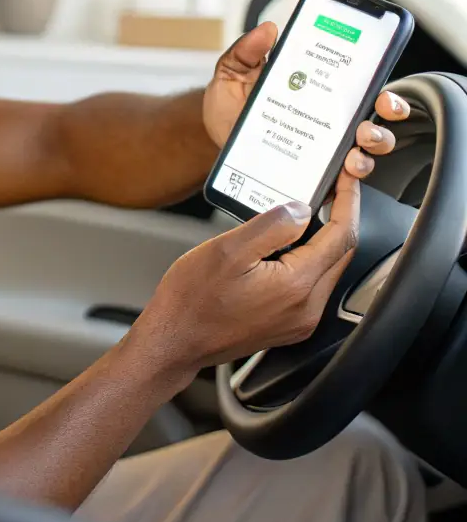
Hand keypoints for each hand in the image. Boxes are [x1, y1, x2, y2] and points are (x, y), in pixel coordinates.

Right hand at [129, 171, 360, 387]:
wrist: (174, 341)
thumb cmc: (192, 299)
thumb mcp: (227, 249)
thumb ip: (271, 226)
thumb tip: (302, 210)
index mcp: (296, 286)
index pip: (342, 237)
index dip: (348, 202)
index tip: (346, 180)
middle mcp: (306, 308)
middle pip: (340, 254)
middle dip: (339, 218)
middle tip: (328, 190)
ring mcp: (299, 321)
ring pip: (326, 270)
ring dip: (321, 240)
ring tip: (300, 215)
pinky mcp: (288, 325)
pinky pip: (310, 286)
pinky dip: (306, 261)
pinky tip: (284, 247)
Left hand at [202, 22, 409, 181]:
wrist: (213, 138)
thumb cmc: (229, 104)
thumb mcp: (233, 72)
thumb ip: (247, 51)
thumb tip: (268, 30)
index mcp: (318, 89)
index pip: (362, 85)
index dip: (382, 89)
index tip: (380, 92)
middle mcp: (330, 119)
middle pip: (376, 118)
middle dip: (386, 121)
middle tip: (367, 125)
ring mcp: (325, 149)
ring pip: (367, 151)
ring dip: (369, 150)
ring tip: (354, 153)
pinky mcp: (315, 175)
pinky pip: (341, 183)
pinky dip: (348, 182)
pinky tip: (341, 177)